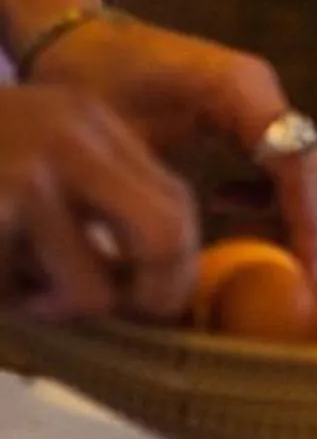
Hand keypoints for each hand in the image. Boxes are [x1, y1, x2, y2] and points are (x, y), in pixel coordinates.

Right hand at [0, 84, 196, 319]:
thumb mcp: (33, 151)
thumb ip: (89, 198)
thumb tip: (155, 283)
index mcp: (87, 121)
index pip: (175, 199)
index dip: (177, 264)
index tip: (158, 304)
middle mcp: (68, 138)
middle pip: (162, 235)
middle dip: (152, 294)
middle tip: (121, 317)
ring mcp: (23, 177)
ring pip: (87, 290)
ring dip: (52, 309)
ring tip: (15, 290)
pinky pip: (14, 294)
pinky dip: (4, 301)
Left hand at [31, 19, 316, 278]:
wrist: (78, 37)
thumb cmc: (91, 82)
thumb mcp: (120, 143)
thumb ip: (159, 195)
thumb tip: (182, 262)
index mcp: (240, 91)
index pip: (293, 161)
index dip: (303, 218)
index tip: (303, 271)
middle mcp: (263, 90)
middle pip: (310, 164)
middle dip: (306, 222)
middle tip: (294, 281)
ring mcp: (260, 96)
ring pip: (302, 163)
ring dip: (290, 210)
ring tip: (264, 256)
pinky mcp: (248, 107)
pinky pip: (280, 156)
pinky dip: (269, 190)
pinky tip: (224, 205)